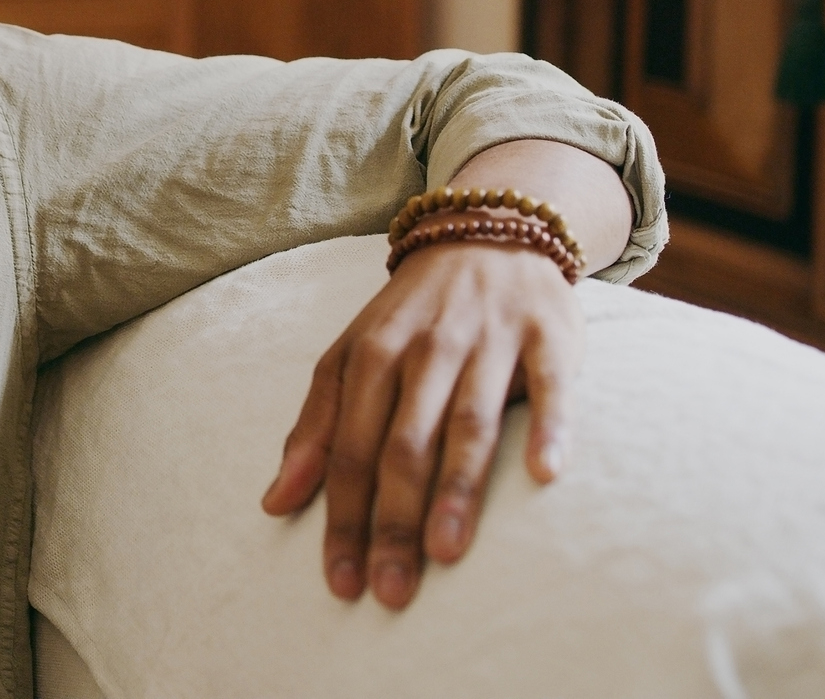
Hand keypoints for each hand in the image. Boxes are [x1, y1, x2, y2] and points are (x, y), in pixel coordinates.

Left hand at [259, 239, 583, 607]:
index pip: (351, 449)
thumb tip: (273, 503)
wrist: (489, 232)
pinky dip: (550, 427)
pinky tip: (545, 476)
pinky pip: (551, 386)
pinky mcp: (548, 336)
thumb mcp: (351, 355)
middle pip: (404, 445)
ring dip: (456, 488)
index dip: (343, 517)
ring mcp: (490, 340)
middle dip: (392, 521)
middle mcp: (427, 348)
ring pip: (468, 422)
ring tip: (445, 552)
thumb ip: (316, 425)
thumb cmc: (414, 314)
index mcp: (372, 354)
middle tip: (389, 591)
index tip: (340, 583)